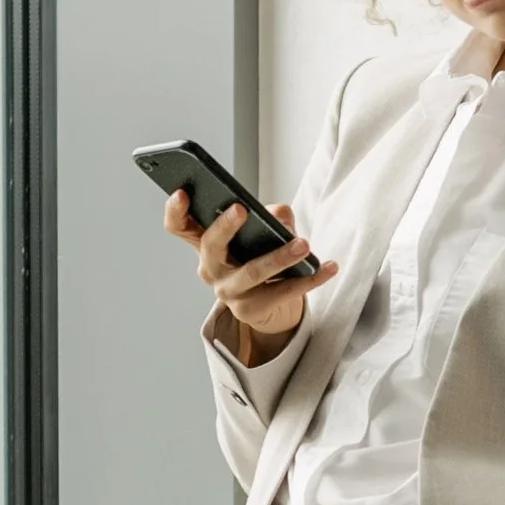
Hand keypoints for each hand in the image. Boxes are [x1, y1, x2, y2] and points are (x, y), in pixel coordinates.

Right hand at [170, 192, 335, 363]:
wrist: (270, 303)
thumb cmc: (259, 256)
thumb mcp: (263, 231)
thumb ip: (272, 216)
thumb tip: (280, 217)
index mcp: (205, 243)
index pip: (179, 226)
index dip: (175, 210)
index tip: (182, 193)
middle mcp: (210, 268)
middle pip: (210, 246)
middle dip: (225, 227)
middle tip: (242, 210)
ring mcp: (228, 292)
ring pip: (251, 272)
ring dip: (279, 257)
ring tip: (303, 245)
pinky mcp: (252, 310)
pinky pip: (283, 292)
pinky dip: (311, 278)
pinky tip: (329, 267)